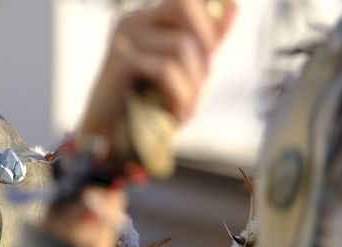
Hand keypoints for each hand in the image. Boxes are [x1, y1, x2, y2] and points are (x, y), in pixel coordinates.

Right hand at [78, 0, 235, 144]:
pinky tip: (176, 114)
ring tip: (186, 107)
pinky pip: (166, 70)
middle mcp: (132, 22)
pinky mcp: (120, 61)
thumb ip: (205, 40)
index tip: (211, 53)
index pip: (186, 1)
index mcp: (146, 19)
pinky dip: (179, 95)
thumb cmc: (144, 105)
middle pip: (183, 5)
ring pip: (181, 45)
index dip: (208, 21)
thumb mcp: (182, 69)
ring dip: (193, 82)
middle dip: (205, 41)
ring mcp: (124, 39)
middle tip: (203, 78)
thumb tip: (233, 7)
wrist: (107, 138)